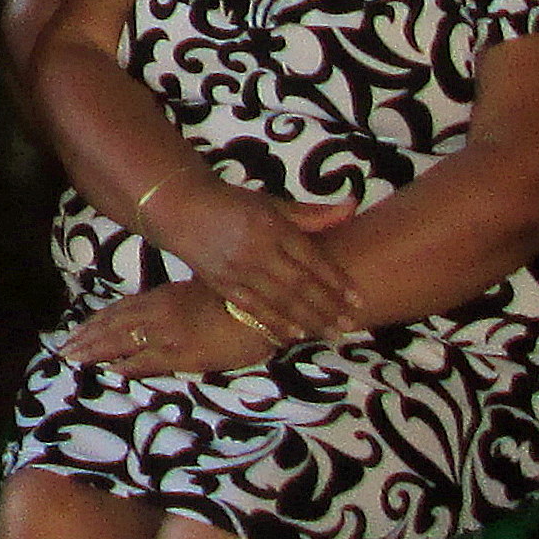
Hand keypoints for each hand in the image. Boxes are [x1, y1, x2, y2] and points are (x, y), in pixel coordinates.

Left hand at [65, 279, 287, 375]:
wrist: (265, 308)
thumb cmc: (238, 294)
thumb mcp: (201, 287)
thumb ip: (179, 295)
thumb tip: (170, 300)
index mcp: (163, 297)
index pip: (121, 310)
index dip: (98, 320)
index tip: (78, 329)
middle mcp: (159, 314)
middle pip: (114, 326)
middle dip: (87, 338)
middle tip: (64, 349)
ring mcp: (169, 336)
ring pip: (122, 343)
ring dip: (96, 352)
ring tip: (73, 359)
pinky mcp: (184, 357)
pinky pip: (148, 363)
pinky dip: (127, 368)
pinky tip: (111, 372)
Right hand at [154, 177, 360, 340]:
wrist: (180, 208)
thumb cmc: (233, 204)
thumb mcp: (272, 203)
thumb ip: (311, 213)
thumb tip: (352, 207)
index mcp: (272, 226)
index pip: (311, 258)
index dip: (336, 281)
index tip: (358, 299)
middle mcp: (256, 249)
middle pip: (299, 285)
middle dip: (328, 308)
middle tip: (350, 326)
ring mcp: (237, 269)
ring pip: (280, 300)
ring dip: (308, 320)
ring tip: (331, 335)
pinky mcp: (221, 284)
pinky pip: (253, 308)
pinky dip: (275, 322)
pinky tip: (294, 334)